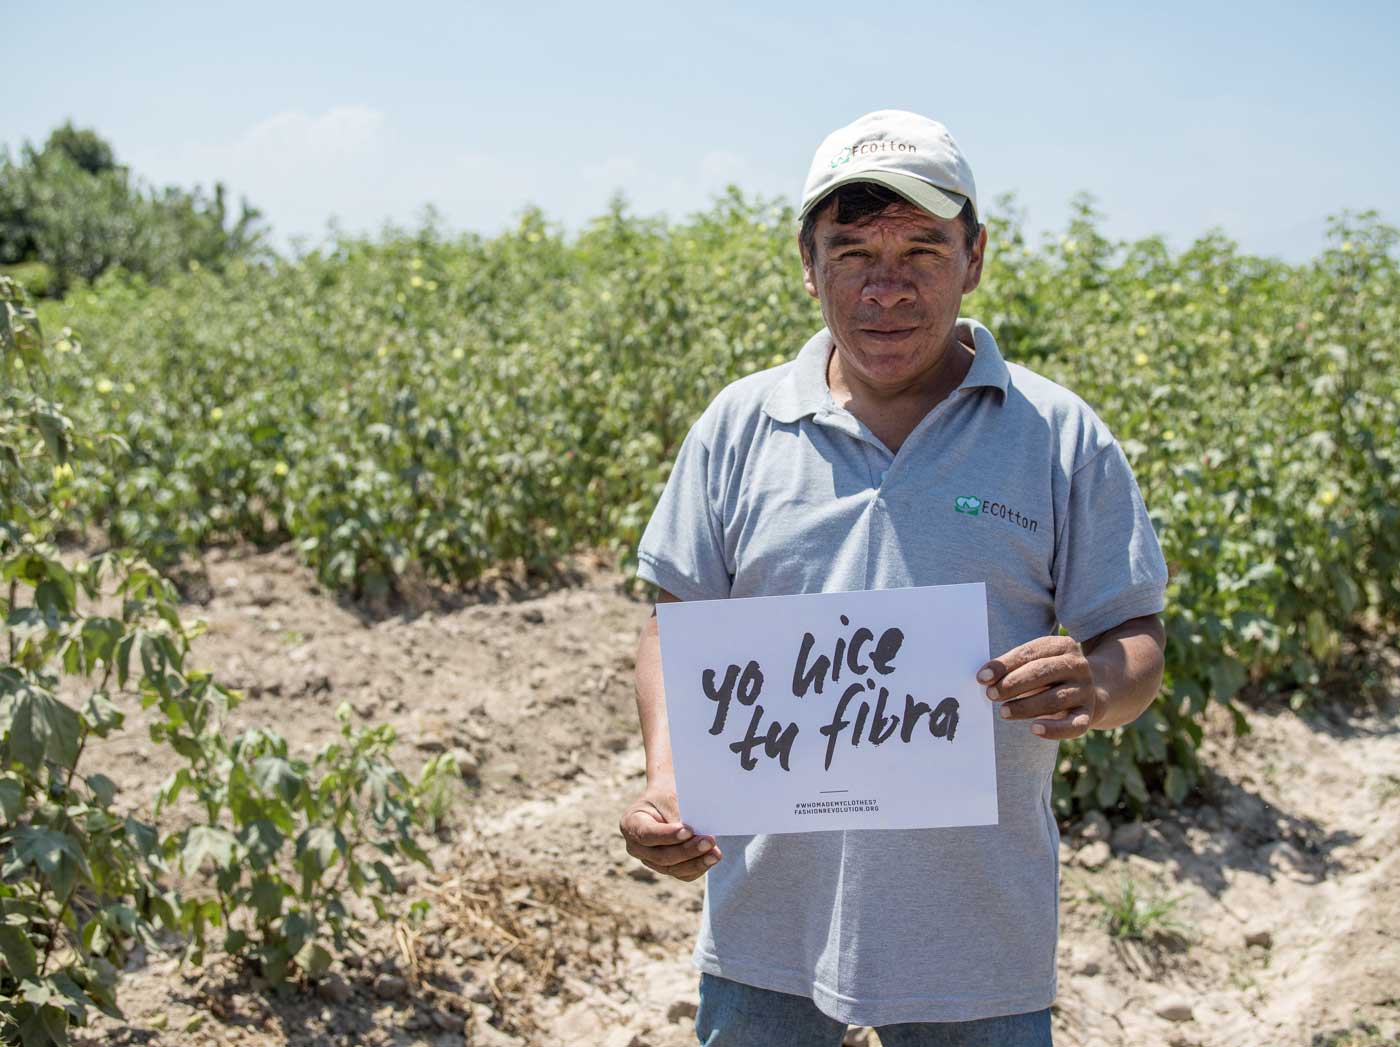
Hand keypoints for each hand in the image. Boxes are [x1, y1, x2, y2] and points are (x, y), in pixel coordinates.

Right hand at [618, 784, 722, 881]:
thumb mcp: (669, 798)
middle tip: (709, 841)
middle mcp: (636, 847)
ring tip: (715, 853)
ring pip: (673, 868)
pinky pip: (682, 874)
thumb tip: (694, 836)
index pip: (647, 835)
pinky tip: (711, 858)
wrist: (667, 799)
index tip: (688, 831)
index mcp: (631, 824)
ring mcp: (650, 860)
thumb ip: (678, 817)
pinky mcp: (666, 867)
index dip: (668, 836)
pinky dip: (698, 867)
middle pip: (661, 856)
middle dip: (687, 850)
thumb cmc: (667, 794)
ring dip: (696, 862)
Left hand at [977, 635, 1106, 740]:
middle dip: (1013, 684)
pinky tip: (1034, 729)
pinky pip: (1073, 725)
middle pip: (1042, 672)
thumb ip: (1011, 667)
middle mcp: (1077, 666)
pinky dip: (1054, 729)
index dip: (1004, 664)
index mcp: (1063, 646)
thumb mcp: (1035, 662)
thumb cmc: (1049, 674)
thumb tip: (984, 677)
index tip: (982, 677)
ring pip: (1053, 699)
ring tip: (1004, 711)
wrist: (1091, 690)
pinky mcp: (1087, 714)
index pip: (1030, 652)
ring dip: (1025, 707)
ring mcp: (1084, 691)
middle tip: (991, 694)